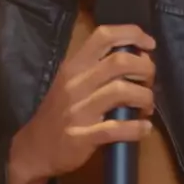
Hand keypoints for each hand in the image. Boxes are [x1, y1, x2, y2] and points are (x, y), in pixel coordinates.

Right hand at [11, 24, 155, 183]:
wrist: (34, 148)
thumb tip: (138, 58)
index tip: (150, 45)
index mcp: (74, 66)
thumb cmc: (59, 112)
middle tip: (150, 82)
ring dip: (144, 97)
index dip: (132, 34)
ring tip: (147, 107)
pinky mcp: (82, 136)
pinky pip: (116, 128)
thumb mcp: (72, 82)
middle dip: (145, 69)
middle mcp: (76, 83)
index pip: (104, 36)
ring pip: (121, 91)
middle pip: (120, 62)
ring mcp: (78, 110)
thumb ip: (99, 68)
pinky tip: (144, 129)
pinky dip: (137, 128)